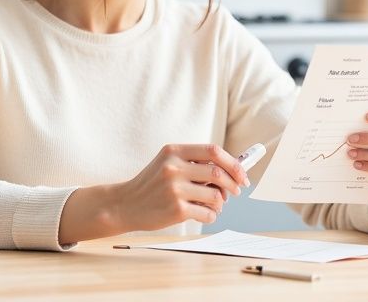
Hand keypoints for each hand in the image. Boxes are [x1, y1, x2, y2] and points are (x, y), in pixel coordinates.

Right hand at [114, 144, 249, 230]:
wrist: (125, 204)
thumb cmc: (152, 184)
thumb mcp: (168, 163)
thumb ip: (194, 162)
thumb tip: (233, 170)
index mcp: (174, 151)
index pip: (213, 151)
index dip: (233, 163)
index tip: (241, 174)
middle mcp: (174, 167)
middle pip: (218, 173)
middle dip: (233, 184)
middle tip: (236, 191)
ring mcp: (174, 189)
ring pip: (216, 196)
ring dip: (221, 202)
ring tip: (214, 204)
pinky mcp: (176, 209)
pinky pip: (207, 213)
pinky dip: (211, 215)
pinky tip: (203, 214)